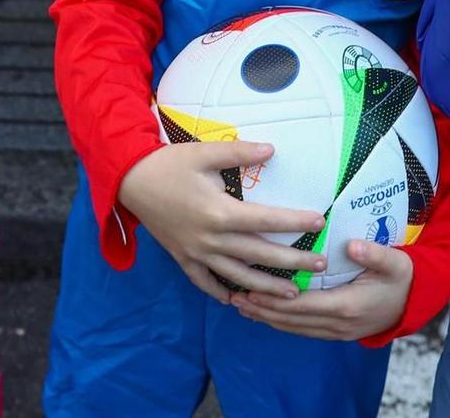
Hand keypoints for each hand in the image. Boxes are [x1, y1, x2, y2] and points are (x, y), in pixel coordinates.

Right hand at [116, 141, 327, 302]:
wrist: (130, 180)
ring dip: (267, 287)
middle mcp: (211, 238)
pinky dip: (222, 293)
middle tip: (320, 267)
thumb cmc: (170, 164)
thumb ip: (240, 153)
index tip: (319, 222)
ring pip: (238, 276)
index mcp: (219, 212)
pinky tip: (239, 300)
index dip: (294, 222)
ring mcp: (196, 253)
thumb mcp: (205, 153)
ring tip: (292, 294)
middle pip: (259, 255)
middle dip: (292, 262)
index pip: (266, 220)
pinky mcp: (183, 259)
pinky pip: (205, 283)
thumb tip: (272, 150)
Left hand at [229, 239, 413, 340]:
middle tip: (233, 296)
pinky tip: (265, 314)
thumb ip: (374, 254)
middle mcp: (337, 324)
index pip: (301, 304)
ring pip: (294, 327)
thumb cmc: (402, 278)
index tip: (248, 289)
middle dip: (261, 309)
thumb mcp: (394, 263)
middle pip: (291, 319)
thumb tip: (353, 245)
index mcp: (346, 306)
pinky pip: (302, 329)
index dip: (273, 300)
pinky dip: (281, 322)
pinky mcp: (335, 330)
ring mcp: (336, 331)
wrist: (414, 302)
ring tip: (241, 305)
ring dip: (266, 317)